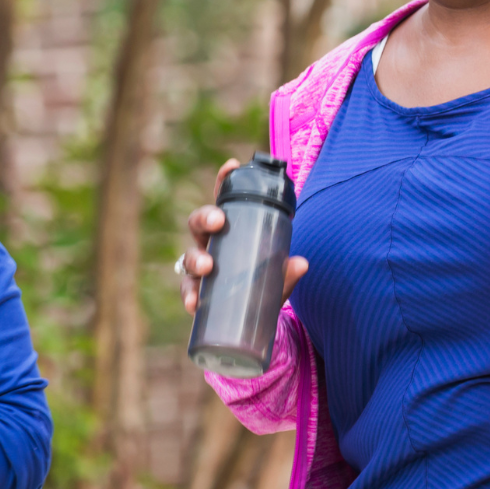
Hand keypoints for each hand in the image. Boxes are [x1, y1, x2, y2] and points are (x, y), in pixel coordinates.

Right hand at [179, 157, 307, 315]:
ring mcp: (200, 268)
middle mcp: (211, 245)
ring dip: (196, 258)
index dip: (224, 181)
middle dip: (205, 217)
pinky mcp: (196, 293)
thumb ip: (287, 272)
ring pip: (188, 256)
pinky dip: (189, 296)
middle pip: (199, 223)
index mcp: (231, 231)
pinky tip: (193, 304)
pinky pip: (187, 290)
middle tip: (219, 221)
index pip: (225, 200)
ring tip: (207, 266)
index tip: (231, 166)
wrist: (253, 322)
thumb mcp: (277, 278)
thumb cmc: (262, 287)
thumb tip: (301, 263)